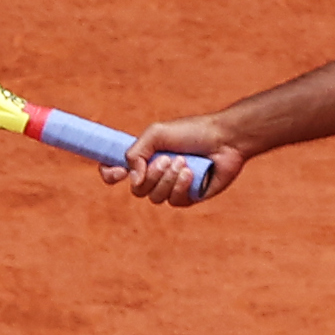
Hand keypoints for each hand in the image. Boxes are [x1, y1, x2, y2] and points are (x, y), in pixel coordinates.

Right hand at [104, 119, 243, 208]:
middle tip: (167, 158)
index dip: (110, 175)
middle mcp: (155, 175)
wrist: (224, 139)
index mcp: (144, 158)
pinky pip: (174, 202)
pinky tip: (191, 173)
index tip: (118, 171)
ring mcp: (171, 187)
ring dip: (168, 179)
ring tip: (184, 162)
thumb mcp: (156, 133)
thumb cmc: (192, 132)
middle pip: (137, 190)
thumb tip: (132, 179)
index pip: (115, 172)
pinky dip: (180, 186)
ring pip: (155, 197)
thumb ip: (135, 152)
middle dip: (151, 175)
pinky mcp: (188, 197)